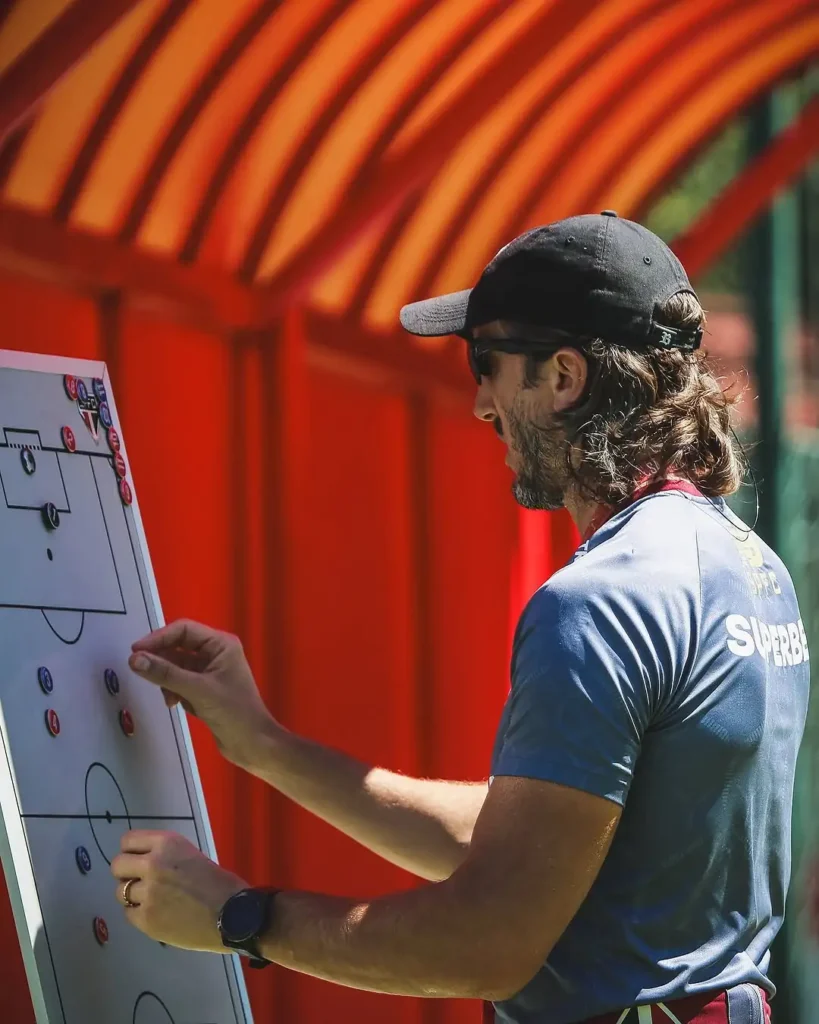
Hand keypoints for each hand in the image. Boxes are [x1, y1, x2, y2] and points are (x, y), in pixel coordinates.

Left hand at [111, 830, 246, 952]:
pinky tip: (156, 914)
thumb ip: (165, 856)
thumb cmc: (219, 883)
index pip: (128, 841)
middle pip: (117, 865)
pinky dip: (139, 913)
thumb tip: (142, 863)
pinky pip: (128, 913)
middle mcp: (152, 864)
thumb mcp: (190, 855)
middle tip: (141, 881)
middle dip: (126, 873)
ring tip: (152, 900)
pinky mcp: (146, 919)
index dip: (132, 852)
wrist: (233, 916)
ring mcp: (147, 893)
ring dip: (132, 895)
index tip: (139, 860)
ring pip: (120, 891)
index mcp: (167, 843)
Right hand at [129, 619, 280, 768]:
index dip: (158, 638)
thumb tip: (134, 659)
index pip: (183, 629)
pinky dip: (174, 690)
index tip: (135, 652)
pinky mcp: (204, 689)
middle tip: (139, 672)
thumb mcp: (197, 690)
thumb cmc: (232, 711)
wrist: (252, 743)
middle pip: (178, 647)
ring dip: (168, 680)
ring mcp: (210, 671)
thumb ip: (165, 673)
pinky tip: (175, 704)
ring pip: (176, 666)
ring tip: (168, 697)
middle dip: (161, 661)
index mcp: (221, 644)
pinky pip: (180, 681)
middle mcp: (215, 653)